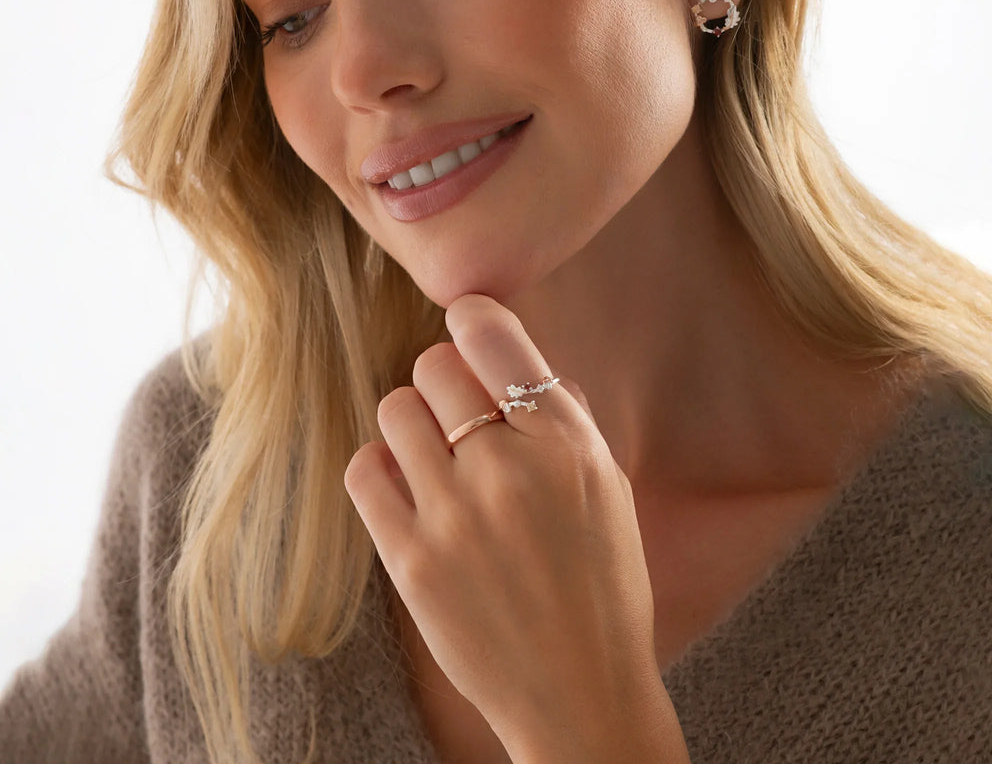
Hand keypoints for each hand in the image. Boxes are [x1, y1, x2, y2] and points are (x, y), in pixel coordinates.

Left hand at [345, 294, 688, 761]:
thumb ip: (564, 414)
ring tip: (436, 456)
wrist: (580, 690)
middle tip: (460, 412)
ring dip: (414, 422)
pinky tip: (409, 488)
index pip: (492, 336)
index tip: (467, 329)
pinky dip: (382, 467)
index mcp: (566, 444)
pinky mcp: (411, 560)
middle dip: (445, 378)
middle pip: (433, 365)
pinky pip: (364, 469)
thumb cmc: (601, 581)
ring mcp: (453, 516)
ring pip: (395, 409)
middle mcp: (507, 469)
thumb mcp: (608, 485)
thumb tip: (512, 355)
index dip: (471, 319)